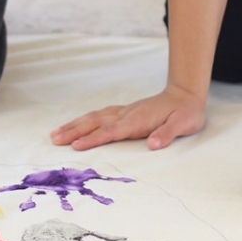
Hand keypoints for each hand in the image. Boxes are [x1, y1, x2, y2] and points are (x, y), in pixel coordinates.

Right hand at [51, 86, 205, 151]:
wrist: (186, 94)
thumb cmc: (186, 113)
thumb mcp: (183, 124)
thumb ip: (167, 134)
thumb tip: (153, 144)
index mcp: (138, 120)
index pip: (111, 131)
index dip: (93, 138)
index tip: (76, 146)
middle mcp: (127, 114)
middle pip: (96, 123)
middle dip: (74, 131)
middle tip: (54, 139)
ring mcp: (124, 112)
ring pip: (95, 118)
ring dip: (75, 125)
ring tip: (56, 133)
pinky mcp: (125, 112)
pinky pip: (100, 116)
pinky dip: (85, 120)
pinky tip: (76, 124)